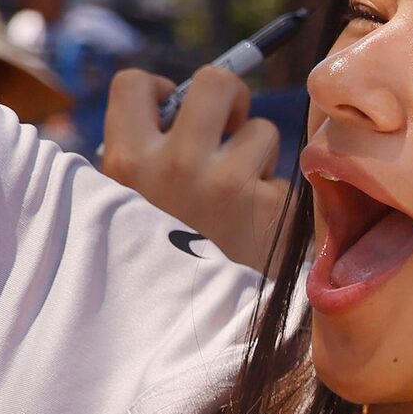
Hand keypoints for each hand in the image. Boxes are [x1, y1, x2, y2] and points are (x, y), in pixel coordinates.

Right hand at [101, 65, 290, 268]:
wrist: (191, 332)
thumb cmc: (157, 261)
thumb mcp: (126, 208)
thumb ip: (146, 155)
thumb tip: (182, 102)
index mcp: (127, 162)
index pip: (135, 83)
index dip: (160, 88)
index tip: (171, 109)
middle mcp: (178, 165)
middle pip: (217, 81)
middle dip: (228, 96)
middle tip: (225, 124)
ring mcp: (230, 185)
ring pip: (262, 129)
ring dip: (255, 154)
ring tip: (236, 196)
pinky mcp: (274, 208)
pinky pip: (286, 175)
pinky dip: (275, 194)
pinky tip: (256, 225)